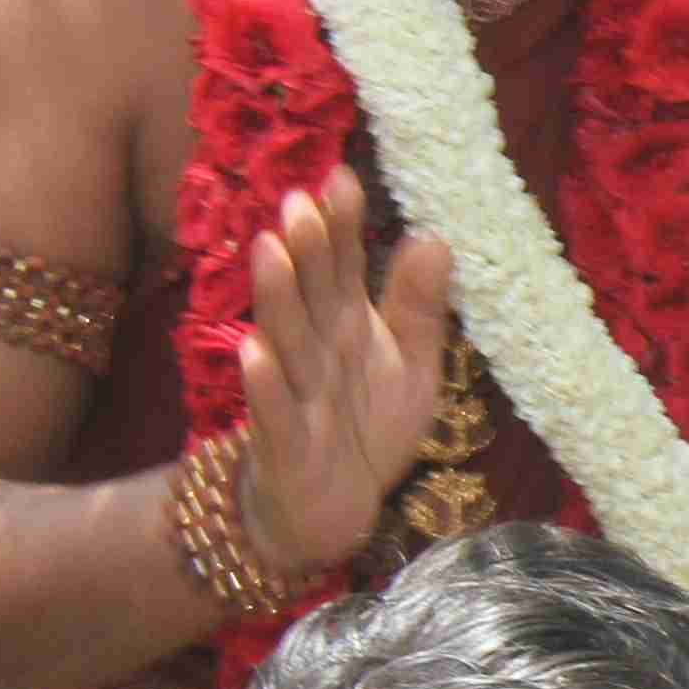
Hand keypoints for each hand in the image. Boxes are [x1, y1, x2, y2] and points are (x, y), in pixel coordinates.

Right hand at [232, 173, 451, 585]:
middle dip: (305, 250)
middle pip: (310, 296)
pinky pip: (274, 413)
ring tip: (270, 250)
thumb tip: (435, 236)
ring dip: (277, 299)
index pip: (342, 269)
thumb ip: (419, 307)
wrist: (332, 511)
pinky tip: (253, 352)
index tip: (341, 178)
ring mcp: (297, 397)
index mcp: (346, 327)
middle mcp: (317, 353)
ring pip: (286, 343)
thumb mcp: (411, 365)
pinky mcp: (285, 447)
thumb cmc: (368, 427)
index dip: (340, 227)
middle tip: (300, 201)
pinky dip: (265, 385)